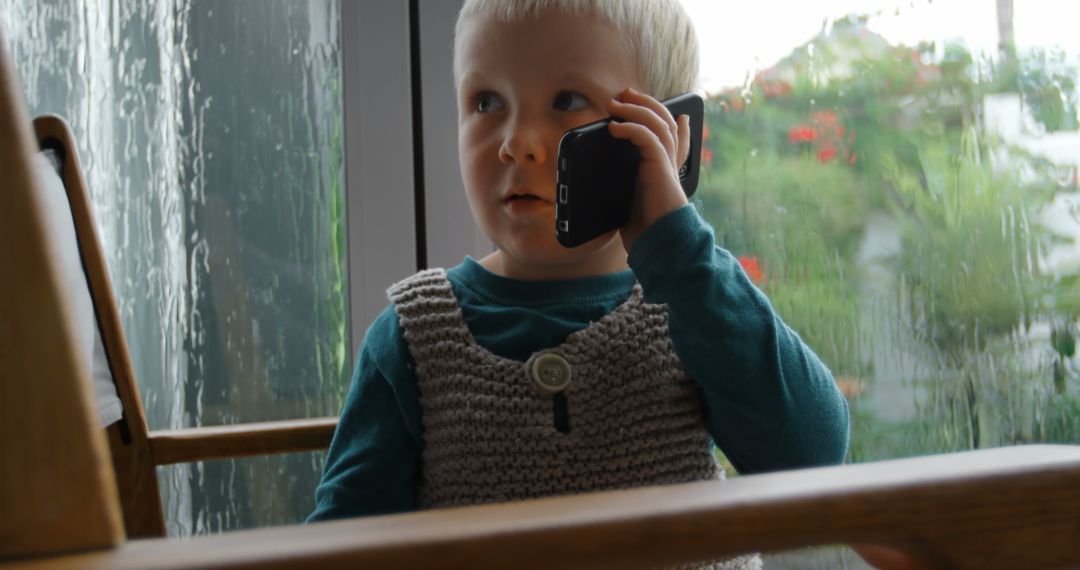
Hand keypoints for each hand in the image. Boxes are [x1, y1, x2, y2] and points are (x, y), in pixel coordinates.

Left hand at [606, 87, 690, 250]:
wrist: (661, 246)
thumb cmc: (645, 235)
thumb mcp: (629, 209)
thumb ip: (622, 196)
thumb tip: (596, 199)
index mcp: (665, 176)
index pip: (677, 144)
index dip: (681, 127)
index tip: (680, 115)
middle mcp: (669, 167)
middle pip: (667, 124)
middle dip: (648, 105)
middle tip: (627, 94)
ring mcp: (667, 165)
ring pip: (660, 124)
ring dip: (637, 109)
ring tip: (616, 103)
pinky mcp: (660, 167)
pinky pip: (649, 137)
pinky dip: (632, 127)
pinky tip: (615, 127)